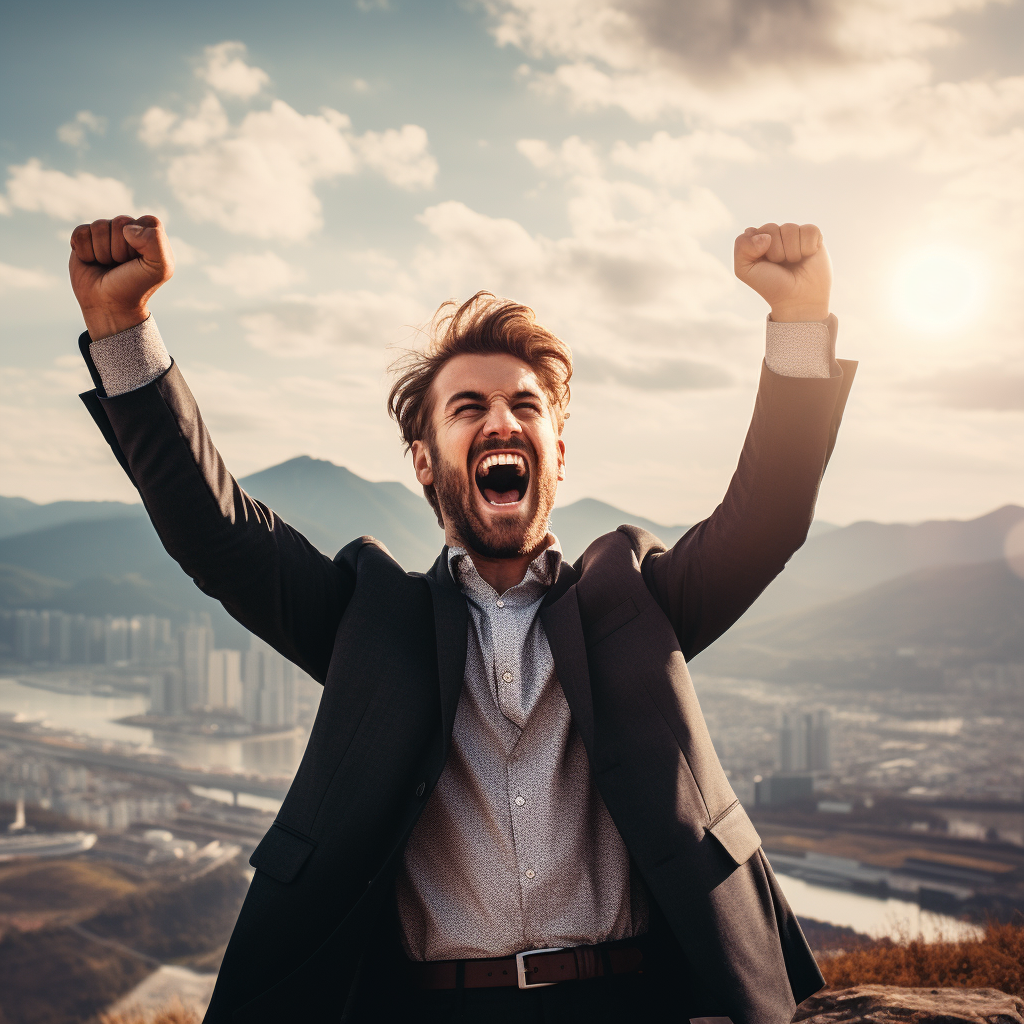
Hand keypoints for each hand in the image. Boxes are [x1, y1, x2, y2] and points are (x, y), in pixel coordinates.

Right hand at [69, 215, 173, 339]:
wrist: (109, 305)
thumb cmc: (136, 286)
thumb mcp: (160, 269)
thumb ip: (156, 242)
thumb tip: (127, 228)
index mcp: (150, 235)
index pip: (148, 222)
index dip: (144, 242)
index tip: (142, 262)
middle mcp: (128, 231)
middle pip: (121, 222)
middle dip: (121, 249)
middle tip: (122, 266)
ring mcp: (105, 234)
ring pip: (99, 226)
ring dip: (102, 252)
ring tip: (108, 265)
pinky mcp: (84, 238)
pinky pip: (81, 232)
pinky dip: (85, 251)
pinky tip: (91, 262)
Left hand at [734, 222, 830, 321]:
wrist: (797, 299)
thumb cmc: (771, 284)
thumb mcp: (745, 270)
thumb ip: (742, 248)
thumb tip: (766, 236)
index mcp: (757, 240)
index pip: (753, 232)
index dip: (757, 249)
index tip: (763, 265)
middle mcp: (776, 234)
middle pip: (771, 228)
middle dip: (775, 252)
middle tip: (779, 265)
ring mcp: (794, 234)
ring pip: (790, 228)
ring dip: (791, 252)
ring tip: (793, 262)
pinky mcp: (813, 236)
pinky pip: (809, 230)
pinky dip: (808, 247)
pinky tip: (807, 256)